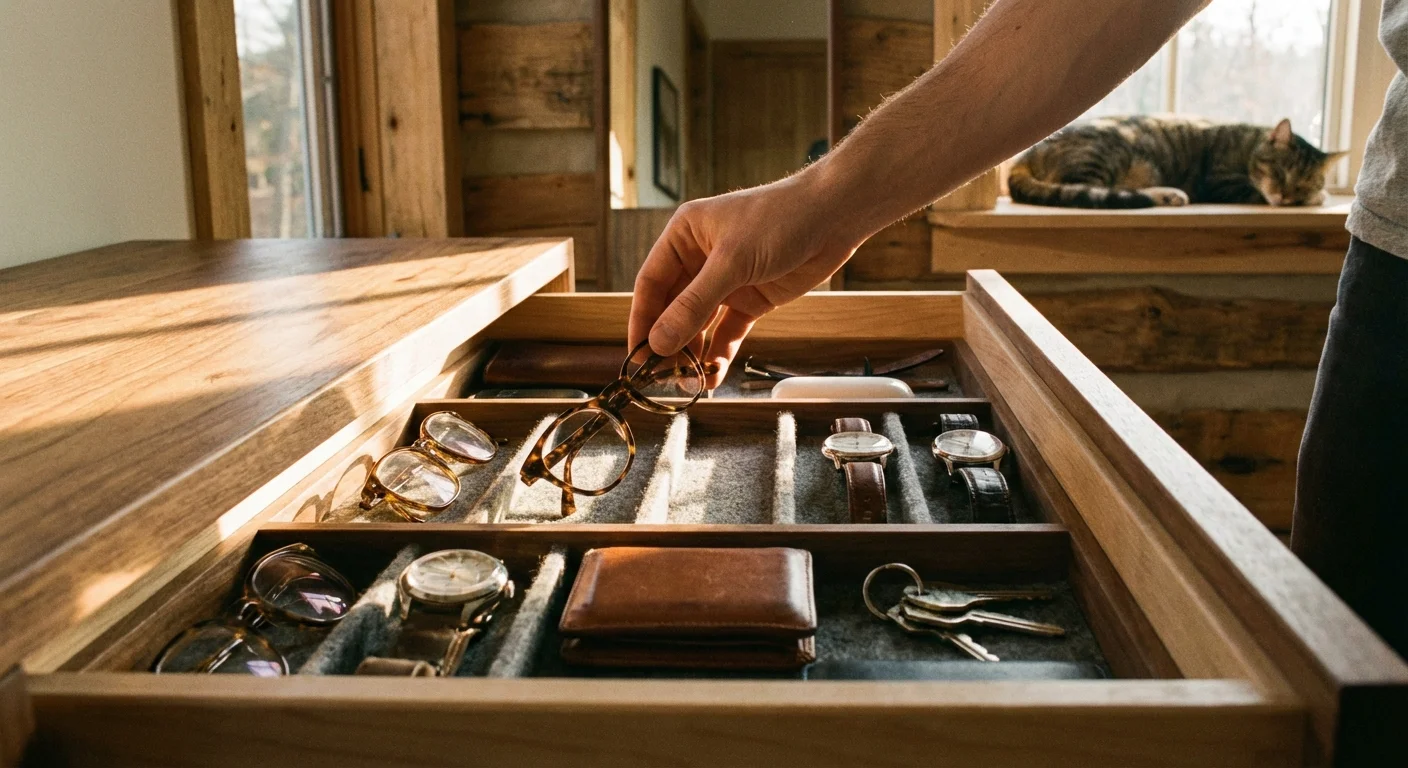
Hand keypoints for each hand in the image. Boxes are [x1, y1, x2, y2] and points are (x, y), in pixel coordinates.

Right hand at [628, 173, 863, 388]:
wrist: (834, 217)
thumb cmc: (780, 219)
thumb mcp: (732, 262)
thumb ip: (694, 305)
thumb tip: (659, 342)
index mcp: (684, 236)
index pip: (651, 283)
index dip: (642, 319)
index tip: (635, 354)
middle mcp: (700, 259)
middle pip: (672, 307)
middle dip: (667, 342)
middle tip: (659, 376)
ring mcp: (726, 281)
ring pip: (699, 324)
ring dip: (692, 353)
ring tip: (687, 382)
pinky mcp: (750, 299)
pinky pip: (727, 331)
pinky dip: (720, 353)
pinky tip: (713, 375)